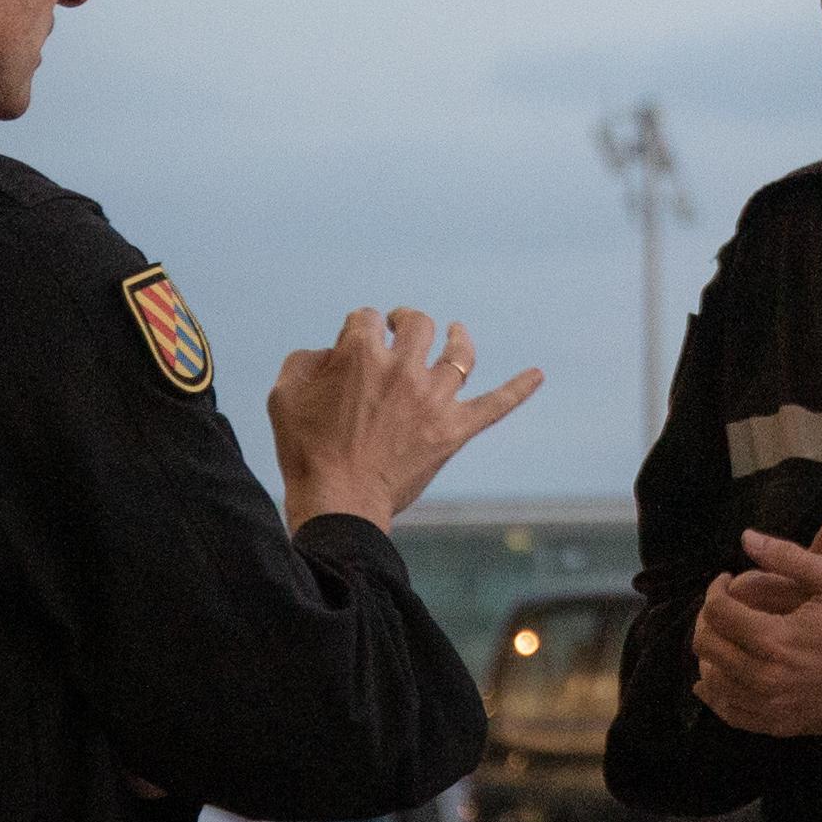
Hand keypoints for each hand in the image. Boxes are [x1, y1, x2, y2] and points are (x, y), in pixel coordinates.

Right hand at [269, 306, 542, 530]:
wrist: (339, 503)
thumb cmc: (305, 450)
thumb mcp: (283, 395)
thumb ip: (306, 359)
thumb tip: (332, 351)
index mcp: (362, 353)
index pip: (367, 319)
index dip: (359, 329)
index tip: (352, 347)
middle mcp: (404, 368)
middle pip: (418, 324)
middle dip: (407, 320)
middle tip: (398, 327)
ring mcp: (434, 399)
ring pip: (459, 354)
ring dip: (457, 339)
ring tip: (455, 332)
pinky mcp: (454, 430)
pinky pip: (495, 405)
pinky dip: (518, 389)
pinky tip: (538, 375)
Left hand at [691, 516, 821, 738]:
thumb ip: (788, 556)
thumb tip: (746, 538)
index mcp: (774, 638)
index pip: (717, 612)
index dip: (715, 589)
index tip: (727, 581)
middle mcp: (763, 676)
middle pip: (707, 646)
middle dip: (707, 619)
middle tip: (724, 606)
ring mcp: (768, 706)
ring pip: (712, 680)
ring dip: (710, 654)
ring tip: (727, 636)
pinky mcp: (776, 725)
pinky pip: (729, 712)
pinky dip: (715, 694)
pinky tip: (717, 678)